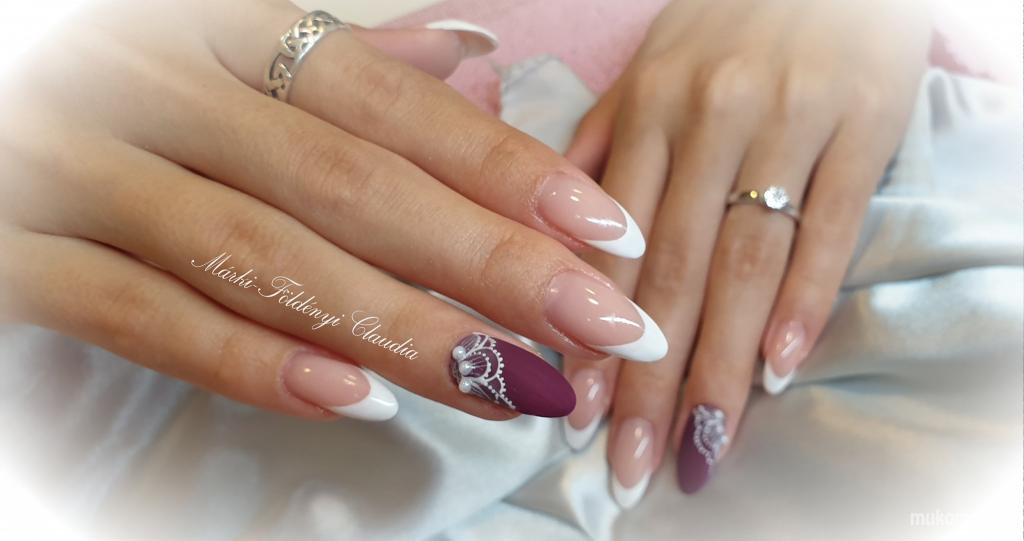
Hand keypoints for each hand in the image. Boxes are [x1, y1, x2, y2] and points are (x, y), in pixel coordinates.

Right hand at [0, 0, 667, 422]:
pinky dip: (250, 360)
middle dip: (492, 263)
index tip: (605, 235)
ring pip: (268, 257)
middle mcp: (157, 86)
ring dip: (403, 327)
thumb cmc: (97, 73)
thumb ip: (343, 59)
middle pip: (354, 185)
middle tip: (602, 325)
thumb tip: (470, 59)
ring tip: (514, 382)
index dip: (508, 170)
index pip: (393, 104)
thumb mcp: (212, 40)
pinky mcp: (16, 254)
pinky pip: (142, 315)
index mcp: (218, 29)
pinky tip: (354, 398)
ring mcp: (79, 166)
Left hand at [562, 0, 929, 500]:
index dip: (589, 331)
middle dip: (647, 377)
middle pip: (674, 269)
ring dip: (719, 364)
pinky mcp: (866, 122)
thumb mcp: (653, 69)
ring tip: (699, 446)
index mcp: (650, 106)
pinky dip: (804, 303)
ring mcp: (789, 120)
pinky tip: (778, 371)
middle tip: (629, 462)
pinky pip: (829, 226)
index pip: (612, 241)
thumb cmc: (731, 21)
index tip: (571, 410)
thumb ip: (602, 146)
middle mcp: (710, 117)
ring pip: (745, 261)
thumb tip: (550, 227)